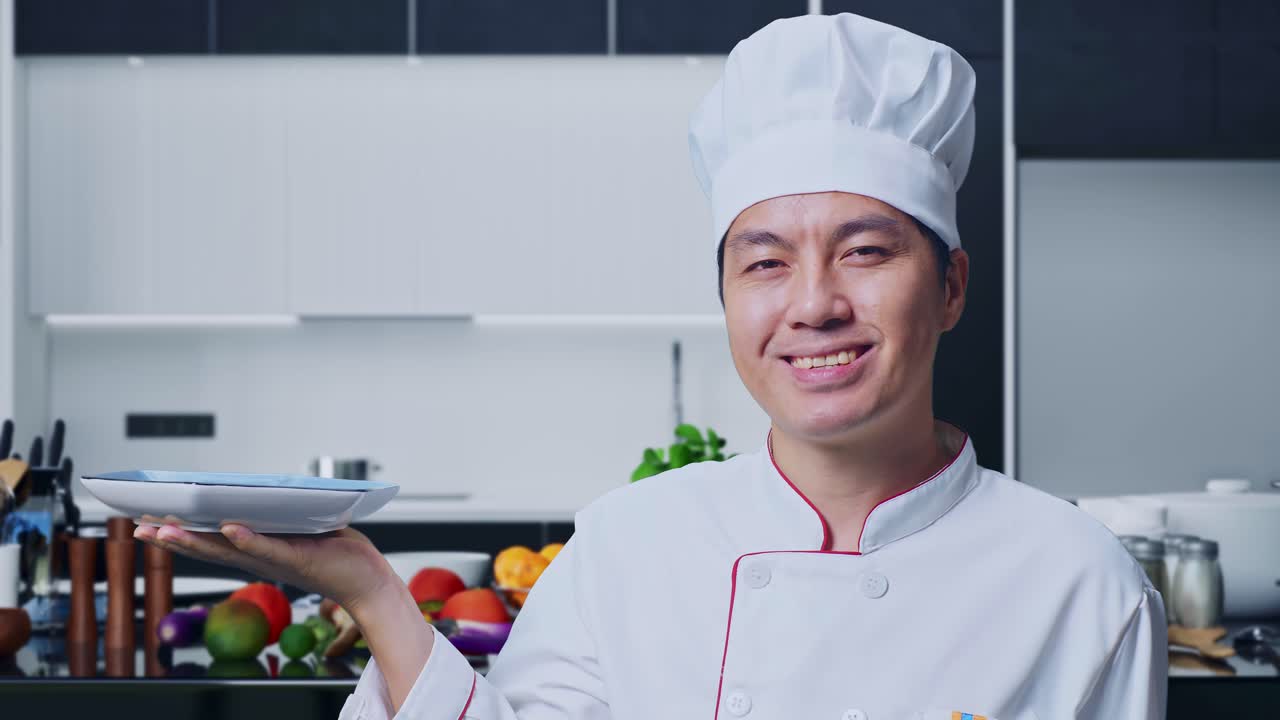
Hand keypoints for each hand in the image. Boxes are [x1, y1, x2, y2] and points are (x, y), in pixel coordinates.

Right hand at [134, 522, 396, 616]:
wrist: (366, 580)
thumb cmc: (335, 553)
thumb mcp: (295, 531)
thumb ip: (272, 520)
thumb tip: (248, 499)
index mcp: (256, 550)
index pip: (210, 542)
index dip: (177, 534)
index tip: (146, 522)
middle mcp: (260, 558)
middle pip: (208, 548)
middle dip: (171, 537)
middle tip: (137, 527)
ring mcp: (276, 559)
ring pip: (229, 550)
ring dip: (197, 540)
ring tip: (166, 529)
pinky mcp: (299, 557)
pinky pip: (269, 548)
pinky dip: (249, 540)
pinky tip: (229, 528)